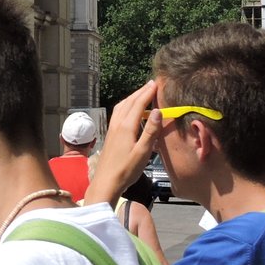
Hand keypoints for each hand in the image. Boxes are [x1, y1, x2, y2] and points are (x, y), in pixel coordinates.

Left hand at [86, 79, 163, 205]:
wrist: (106, 181)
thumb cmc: (126, 170)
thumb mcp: (143, 152)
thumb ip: (151, 131)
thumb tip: (158, 110)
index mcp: (126, 126)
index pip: (138, 104)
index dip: (148, 93)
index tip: (157, 83)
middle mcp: (117, 124)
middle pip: (129, 102)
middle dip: (141, 91)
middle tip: (151, 84)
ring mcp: (112, 128)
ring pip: (122, 106)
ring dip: (132, 97)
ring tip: (142, 93)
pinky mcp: (110, 134)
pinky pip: (118, 113)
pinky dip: (126, 105)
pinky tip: (129, 110)